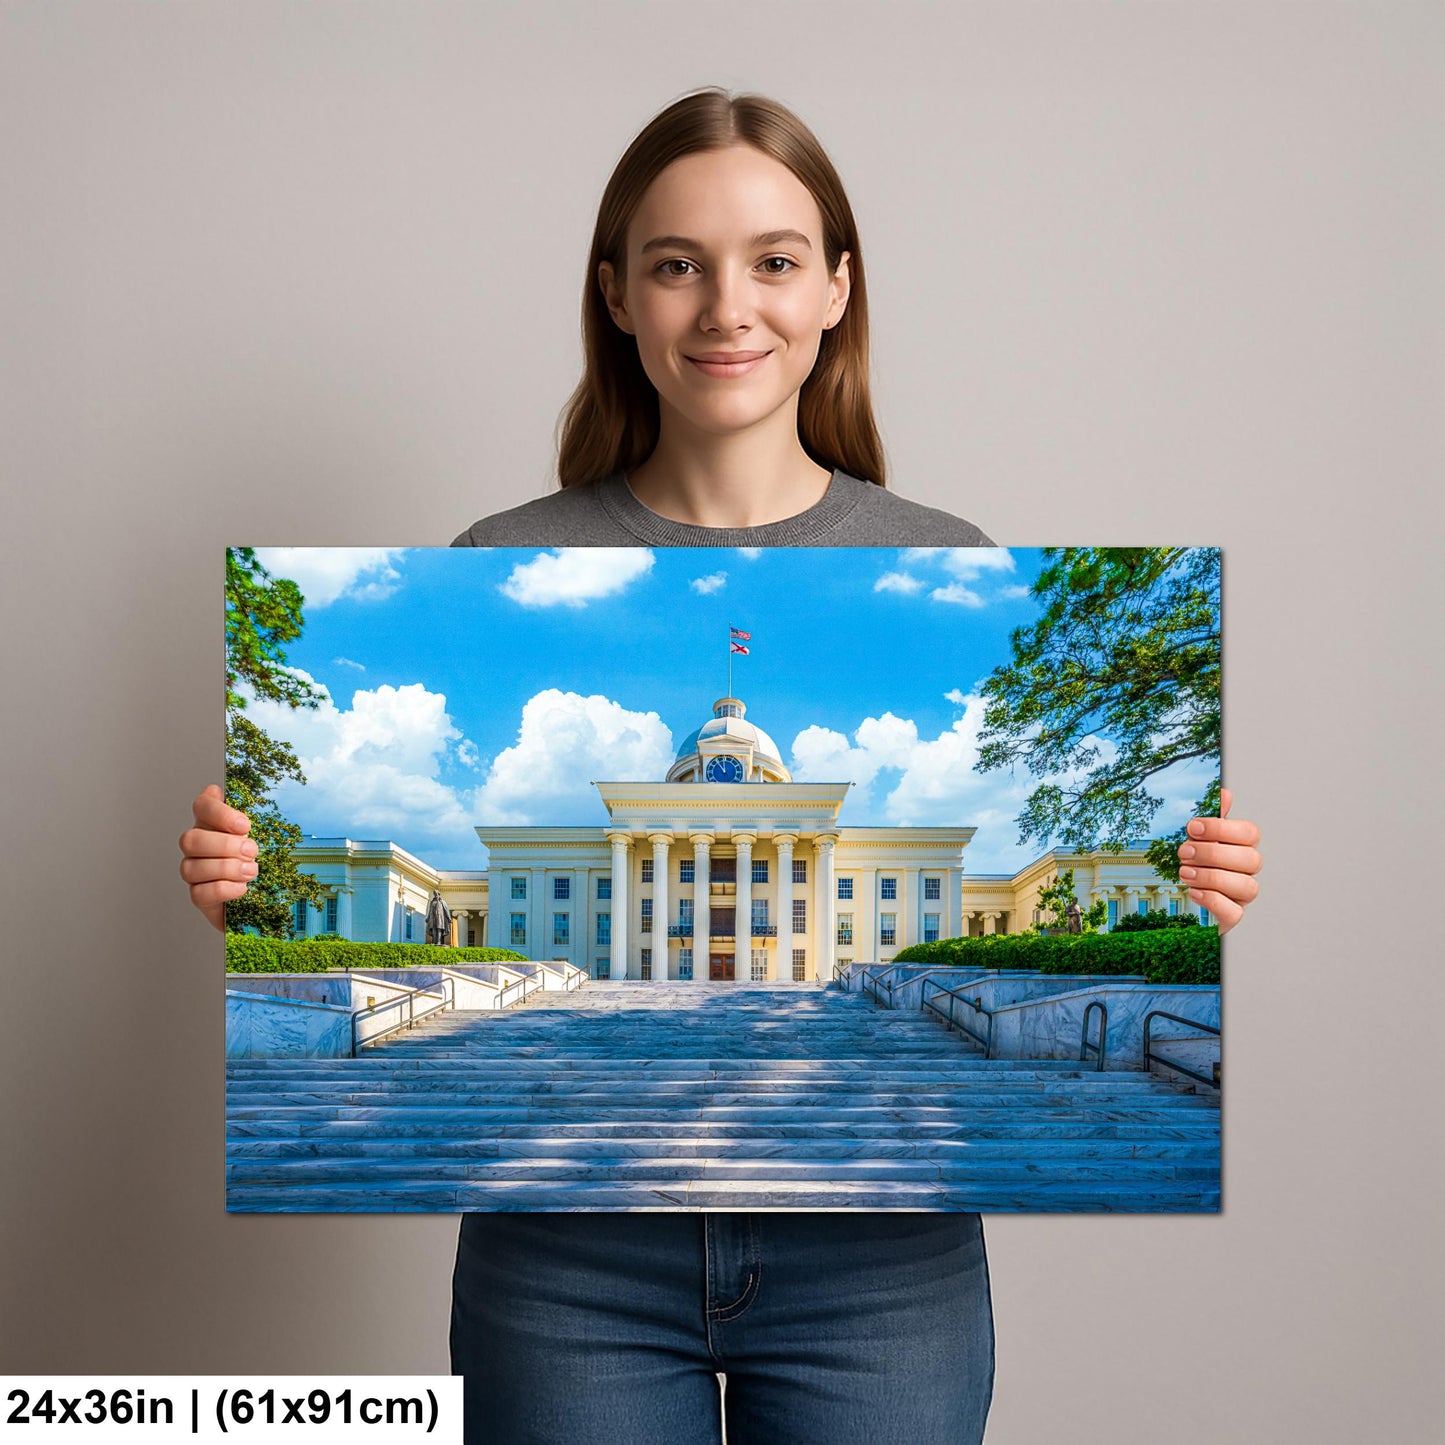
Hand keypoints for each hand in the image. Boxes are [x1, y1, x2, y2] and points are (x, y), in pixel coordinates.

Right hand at [178, 784, 256, 932]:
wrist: (264, 893)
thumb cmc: (266, 857)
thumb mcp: (268, 833)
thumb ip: (262, 816)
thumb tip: (272, 800)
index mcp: (212, 823)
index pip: (202, 806)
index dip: (218, 813)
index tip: (245, 825)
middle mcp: (198, 845)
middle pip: (190, 839)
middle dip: (224, 846)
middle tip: (252, 851)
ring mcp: (194, 871)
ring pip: (191, 868)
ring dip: (225, 869)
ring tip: (251, 871)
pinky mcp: (199, 896)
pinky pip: (200, 893)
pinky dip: (223, 889)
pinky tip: (242, 887)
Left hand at [1178, 787, 1260, 935]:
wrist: (1181, 902)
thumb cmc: (1194, 866)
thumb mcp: (1198, 840)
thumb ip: (1211, 820)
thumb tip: (1224, 792)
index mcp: (1241, 849)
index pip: (1250, 833)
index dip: (1221, 828)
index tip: (1192, 827)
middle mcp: (1246, 872)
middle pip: (1250, 859)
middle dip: (1213, 853)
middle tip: (1183, 852)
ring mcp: (1241, 897)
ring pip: (1246, 886)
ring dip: (1211, 876)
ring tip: (1185, 872)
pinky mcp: (1231, 917)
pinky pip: (1233, 912)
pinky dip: (1213, 900)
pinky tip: (1194, 892)